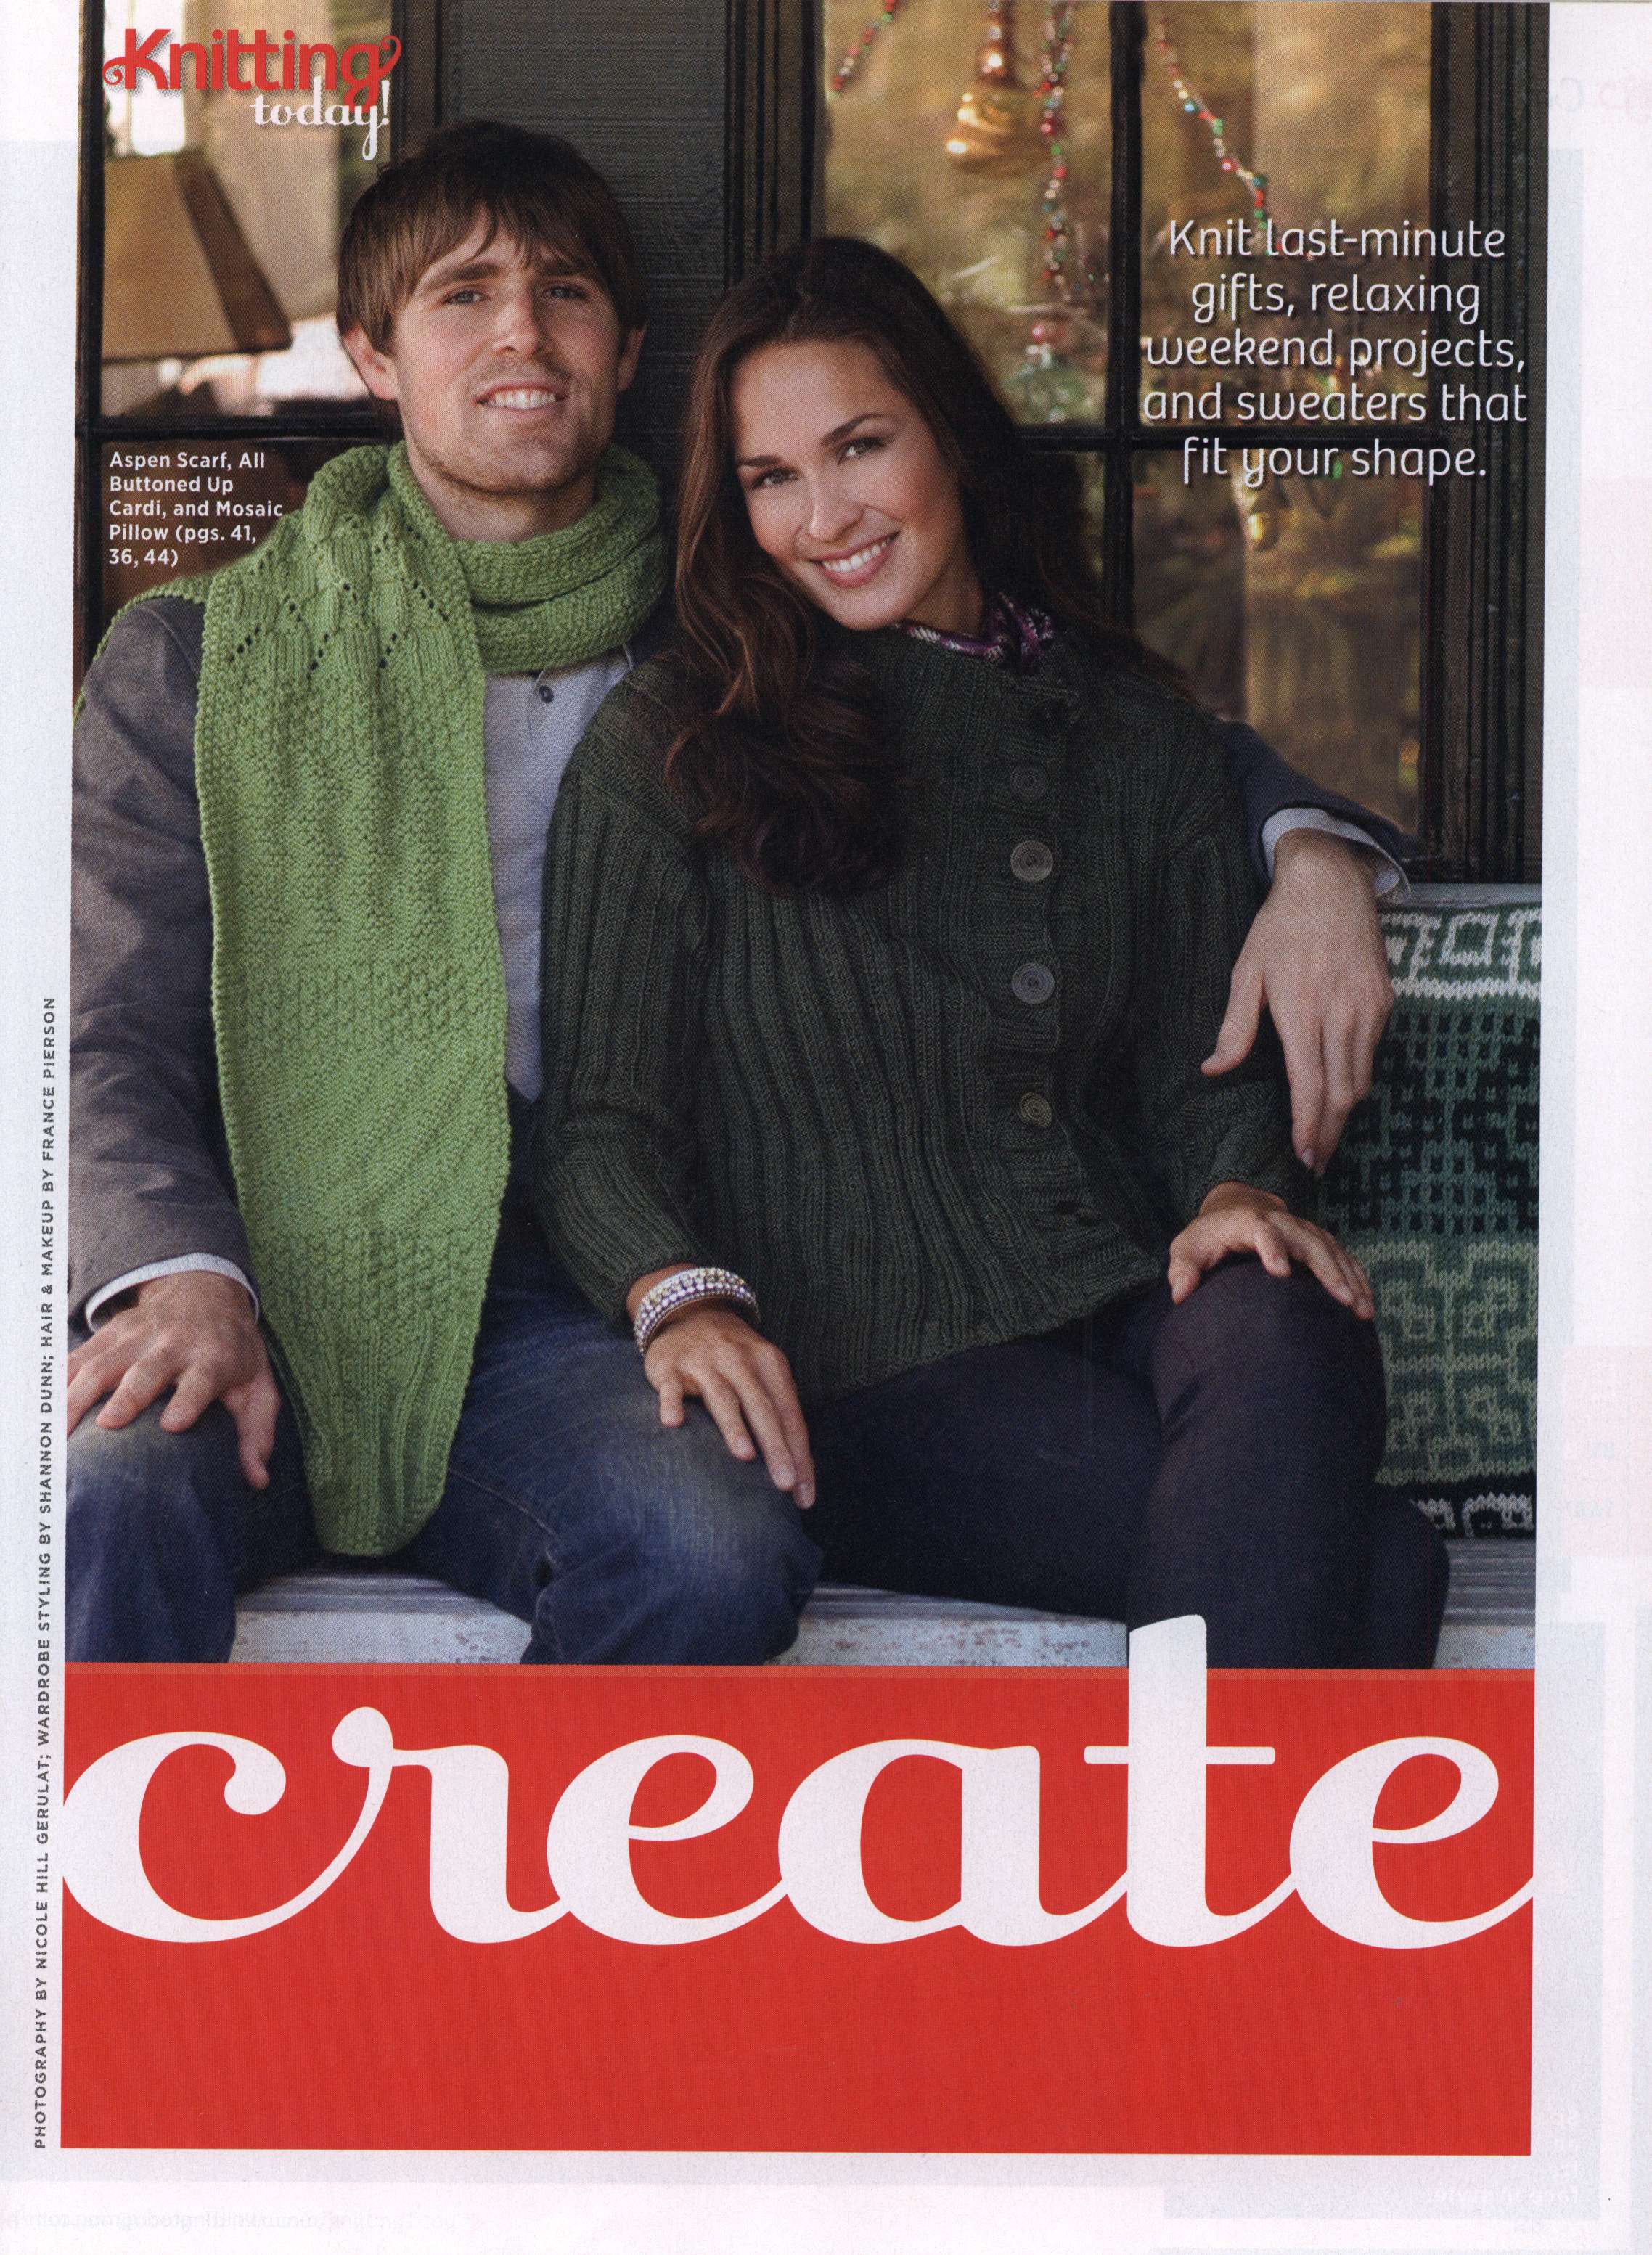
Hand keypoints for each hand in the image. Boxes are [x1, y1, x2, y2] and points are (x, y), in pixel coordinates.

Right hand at [66, 1270, 280, 1486]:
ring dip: (81, 1394)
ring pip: (103, 1363)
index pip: (202, 1379)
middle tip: (108, 1425)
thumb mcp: (257, 1386)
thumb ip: (257, 1434)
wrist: (205, 1290)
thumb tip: (257, 1481)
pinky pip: (78, 1357)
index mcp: (214, 1358)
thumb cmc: (233, 1351)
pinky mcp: (111, 1333)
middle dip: (128, 1395)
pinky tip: (42, 1411)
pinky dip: (57, 1381)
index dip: (189, 1400)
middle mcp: (174, 1344)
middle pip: (148, 1370)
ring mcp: (138, 1336)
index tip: (173, 1425)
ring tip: (62, 1430)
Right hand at [640, 1304, 816, 1507]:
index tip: (804, 1494)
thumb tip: (798, 1468)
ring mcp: (705, 1362)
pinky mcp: (672, 1366)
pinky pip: (672, 1386)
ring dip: (734, 1426)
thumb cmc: (735, 1357)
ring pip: (723, 1397)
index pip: (790, 1415)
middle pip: (763, 1408)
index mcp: (770, 1365)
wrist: (691, 1311)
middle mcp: (741, 1361)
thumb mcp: (763, 1372)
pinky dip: (672, 1402)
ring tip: (745, 1457)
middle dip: (776, 1447)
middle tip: (785, 1484)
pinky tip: (673, 1423)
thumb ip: (777, 1410)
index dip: (799, 1454)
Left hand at [1167, 1181, 1374, 1317]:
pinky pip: (1343, 1256)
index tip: (1280, 1273)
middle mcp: (1282, 1223)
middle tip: (1344, 1301)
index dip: (1272, 1249)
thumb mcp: (1187, 1247)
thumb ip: (1183, 1268)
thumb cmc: (1208, 1236)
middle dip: (1328, 1271)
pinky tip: (1368, 1302)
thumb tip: (1180, 1294)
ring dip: (1350, 1278)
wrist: (1236, 1205)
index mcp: (1248, 1222)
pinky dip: (1357, 1276)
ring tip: (1363, 1309)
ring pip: (1333, 1250)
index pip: (1262, 1232)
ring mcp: (1303, 1230)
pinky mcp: (1318, 1240)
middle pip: (1309, 1242)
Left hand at [1202, 829, 1393, 1173]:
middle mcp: (1342, 1014)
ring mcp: (1369, 1008)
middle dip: (1330, 1132)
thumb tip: (1213, 1070)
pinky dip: (1356, 1076)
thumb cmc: (1280, 927)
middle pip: (1343, 1092)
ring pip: (1362, 1077)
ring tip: (1327, 1134)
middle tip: (1317, 1161)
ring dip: (1345, 1111)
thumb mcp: (1246, 972)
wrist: (1331, 884)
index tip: (1306, 1156)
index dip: (1310, 1126)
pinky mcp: (1385, 1002)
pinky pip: (1372, 1052)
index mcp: (1303, 1010)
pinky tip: (1339, 1088)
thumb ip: (1234, 1027)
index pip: (1311, 1085)